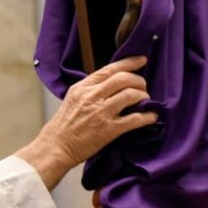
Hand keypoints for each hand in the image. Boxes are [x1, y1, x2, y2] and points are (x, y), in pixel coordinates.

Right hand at [16, 56, 155, 188]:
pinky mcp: (108, 130)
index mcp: (83, 87)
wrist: (55, 147)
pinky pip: (134, 119)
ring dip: (143, 96)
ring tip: (146, 101)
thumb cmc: (63, 126)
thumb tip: (111, 84)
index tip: (141, 60)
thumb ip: (90, 90)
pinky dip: (146, 117)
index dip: (128, 63)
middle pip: (123, 79)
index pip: (109, 69)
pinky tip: (152, 117)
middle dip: (139, 81)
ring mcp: (101, 113)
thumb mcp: (73, 99)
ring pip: (131, 95)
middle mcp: (92, 97)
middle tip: (144, 86)